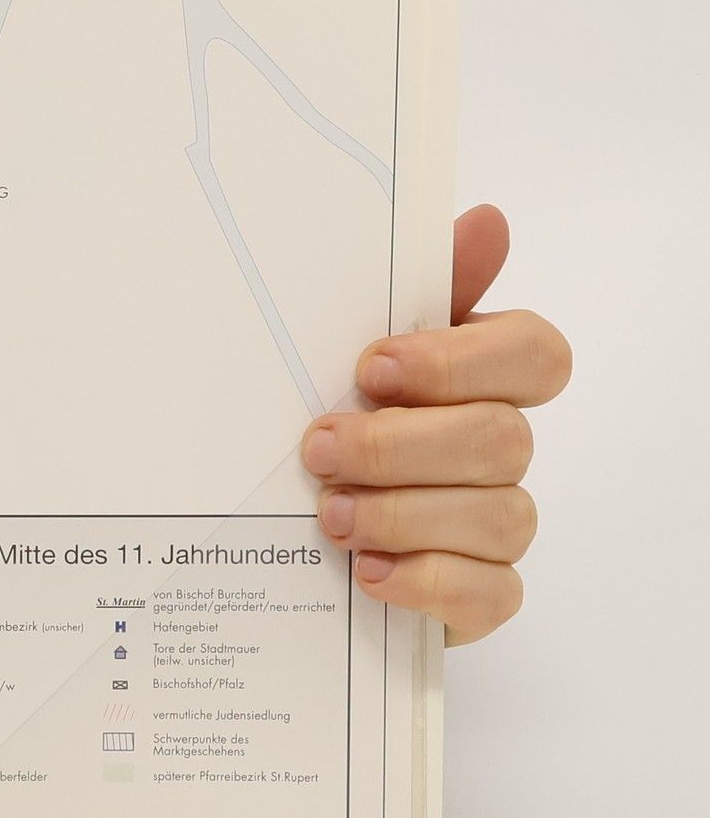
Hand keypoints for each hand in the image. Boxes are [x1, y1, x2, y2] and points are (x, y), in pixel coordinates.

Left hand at [301, 205, 570, 644]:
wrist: (282, 540)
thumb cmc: (329, 429)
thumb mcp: (340, 354)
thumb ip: (414, 293)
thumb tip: (486, 221)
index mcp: (479, 380)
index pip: (534, 354)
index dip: (461, 361)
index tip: (373, 368)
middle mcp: (499, 449)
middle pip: (500, 439)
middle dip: (400, 446)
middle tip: (320, 450)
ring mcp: (496, 527)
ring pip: (497, 516)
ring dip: (403, 513)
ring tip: (329, 517)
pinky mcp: (478, 595)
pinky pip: (488, 592)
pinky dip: (425, 581)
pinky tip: (367, 573)